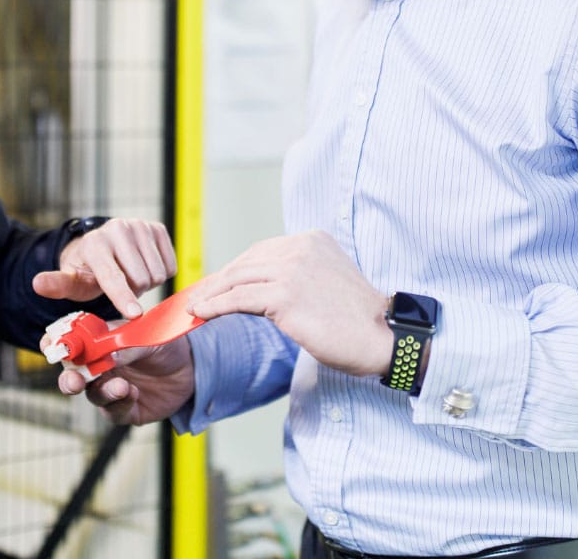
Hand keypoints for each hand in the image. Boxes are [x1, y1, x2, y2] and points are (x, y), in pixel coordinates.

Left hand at [32, 218, 176, 318]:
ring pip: (158, 273)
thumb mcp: (72, 280)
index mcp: (95, 243)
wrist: (104, 245)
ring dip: (148, 282)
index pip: (112, 276)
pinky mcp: (156, 227)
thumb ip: (57, 284)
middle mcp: (117, 229)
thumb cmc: (88, 269)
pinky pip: (170, 264)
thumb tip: (37, 284)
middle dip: (134, 291)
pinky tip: (145, 265)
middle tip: (122, 285)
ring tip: (132, 275)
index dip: (123, 296)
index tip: (135, 314)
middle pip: (141, 279)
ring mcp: (139, 225)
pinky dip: (161, 272)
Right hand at [54, 332, 195, 426]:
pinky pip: (114, 412)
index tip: (50, 346)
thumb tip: (105, 354)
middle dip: (69, 379)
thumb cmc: (165, 344)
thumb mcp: (147, 337)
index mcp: (100, 342)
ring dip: (102, 392)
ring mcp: (112, 388)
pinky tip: (133, 394)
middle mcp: (101, 366)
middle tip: (74, 380)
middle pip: (73, 375)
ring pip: (93, 395)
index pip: (71, 342)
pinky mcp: (126, 410)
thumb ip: (124, 346)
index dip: (57, 344)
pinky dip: (120, 403)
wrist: (193, 367)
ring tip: (121, 386)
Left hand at [187, 229, 392, 376]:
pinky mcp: (285, 295)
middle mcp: (300, 247)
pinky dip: (215, 306)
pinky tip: (201, 314)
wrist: (382, 337)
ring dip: (211, 294)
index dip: (235, 269)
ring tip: (195, 307)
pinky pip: (238, 299)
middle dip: (218, 280)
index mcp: (311, 239)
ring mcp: (292, 269)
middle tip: (198, 295)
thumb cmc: (356, 319)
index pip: (261, 252)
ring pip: (238, 279)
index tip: (216, 283)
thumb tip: (256, 287)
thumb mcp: (325, 279)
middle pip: (246, 262)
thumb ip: (295, 273)